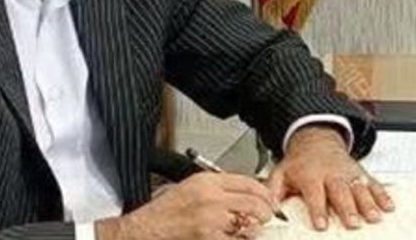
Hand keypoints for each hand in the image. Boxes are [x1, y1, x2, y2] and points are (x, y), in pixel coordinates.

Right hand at [97, 172, 275, 239]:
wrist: (147, 229)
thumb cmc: (163, 212)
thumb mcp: (188, 188)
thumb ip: (215, 189)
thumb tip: (242, 195)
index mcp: (205, 181)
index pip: (248, 182)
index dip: (263, 193)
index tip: (268, 200)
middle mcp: (211, 197)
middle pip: (254, 201)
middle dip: (265, 212)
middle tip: (266, 217)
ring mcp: (212, 219)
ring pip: (248, 224)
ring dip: (251, 230)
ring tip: (245, 231)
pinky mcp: (211, 237)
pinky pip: (237, 239)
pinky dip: (237, 239)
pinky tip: (229, 236)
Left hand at [267, 125, 394, 230]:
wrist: (316, 140)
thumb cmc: (299, 162)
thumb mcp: (281, 172)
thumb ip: (273, 190)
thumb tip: (269, 208)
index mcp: (310, 175)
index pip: (314, 194)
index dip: (318, 210)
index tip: (321, 225)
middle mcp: (331, 174)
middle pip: (340, 192)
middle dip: (347, 208)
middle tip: (353, 223)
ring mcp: (348, 174)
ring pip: (359, 189)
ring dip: (368, 203)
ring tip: (374, 217)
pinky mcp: (361, 174)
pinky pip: (374, 184)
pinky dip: (383, 195)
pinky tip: (389, 206)